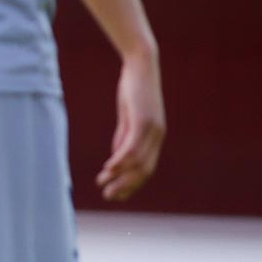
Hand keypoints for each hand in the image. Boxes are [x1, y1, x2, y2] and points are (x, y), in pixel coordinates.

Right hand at [97, 50, 164, 201]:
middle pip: (143, 171)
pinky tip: (107, 168)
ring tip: (103, 184)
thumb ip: (124, 138)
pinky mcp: (143, 121)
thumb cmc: (133, 89)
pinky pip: (131, 147)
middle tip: (108, 197)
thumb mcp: (128, 118)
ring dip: (119, 176)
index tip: (116, 194)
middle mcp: (157, 136)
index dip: (132, 184)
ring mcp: (152, 129)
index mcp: (155, 137)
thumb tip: (117, 160)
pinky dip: (119, 160)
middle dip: (125, 186)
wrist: (141, 65)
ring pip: (137, 162)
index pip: (146, 169)